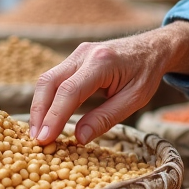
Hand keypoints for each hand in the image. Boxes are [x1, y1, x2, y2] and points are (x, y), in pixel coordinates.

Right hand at [28, 21, 188, 144]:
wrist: (152, 47)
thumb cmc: (146, 74)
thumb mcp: (134, 99)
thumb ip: (106, 118)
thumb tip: (79, 138)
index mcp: (102, 62)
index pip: (70, 91)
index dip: (54, 116)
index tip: (45, 139)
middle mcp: (85, 54)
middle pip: (49, 82)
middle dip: (39, 113)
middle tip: (36, 140)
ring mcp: (77, 54)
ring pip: (47, 79)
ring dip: (40, 107)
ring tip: (39, 134)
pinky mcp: (74, 58)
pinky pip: (55, 79)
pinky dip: (48, 99)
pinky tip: (47, 118)